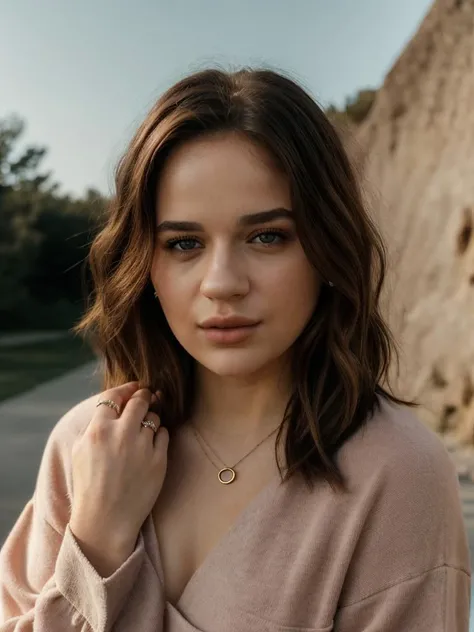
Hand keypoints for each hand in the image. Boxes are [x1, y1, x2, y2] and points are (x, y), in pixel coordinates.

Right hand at [69, 382, 168, 574]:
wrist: (105, 521)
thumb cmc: (89, 486)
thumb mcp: (80, 452)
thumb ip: (95, 426)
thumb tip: (113, 405)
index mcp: (98, 430)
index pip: (114, 396)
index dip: (126, 388)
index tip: (134, 386)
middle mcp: (121, 434)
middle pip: (140, 400)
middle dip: (144, 396)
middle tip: (147, 397)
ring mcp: (142, 447)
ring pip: (154, 417)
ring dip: (151, 419)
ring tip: (144, 431)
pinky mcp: (159, 460)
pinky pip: (164, 434)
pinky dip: (159, 436)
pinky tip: (151, 446)